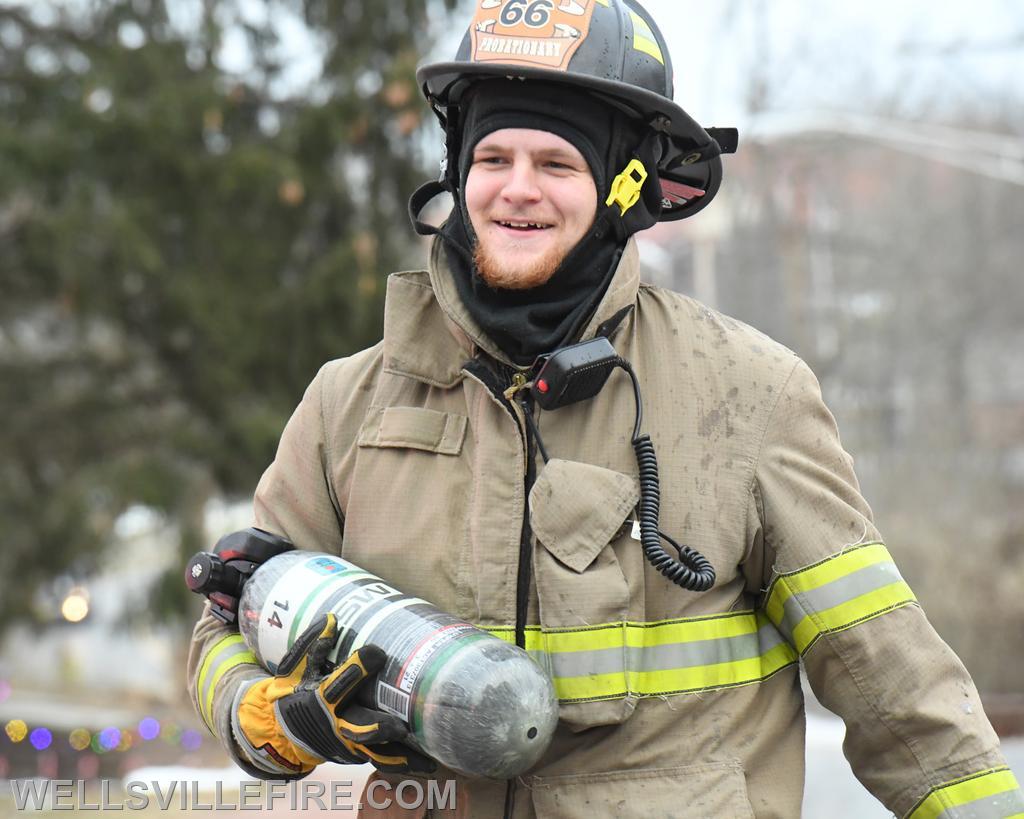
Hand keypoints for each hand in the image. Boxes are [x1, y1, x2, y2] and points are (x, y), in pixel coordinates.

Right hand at [233, 613, 434, 775]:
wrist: (280, 733)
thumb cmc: (291, 693)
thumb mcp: (295, 668)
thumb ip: (313, 644)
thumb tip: (332, 618)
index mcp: (318, 699)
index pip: (339, 683)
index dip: (358, 668)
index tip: (377, 652)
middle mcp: (334, 724)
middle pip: (360, 728)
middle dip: (381, 727)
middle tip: (402, 726)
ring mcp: (346, 743)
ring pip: (376, 751)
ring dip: (401, 756)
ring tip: (428, 760)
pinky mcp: (354, 755)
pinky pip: (380, 759)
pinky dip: (401, 763)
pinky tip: (426, 764)